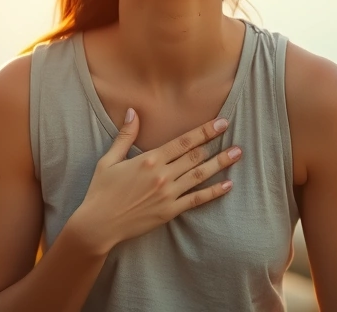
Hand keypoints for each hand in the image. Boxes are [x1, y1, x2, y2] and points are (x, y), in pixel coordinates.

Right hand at [66, 108, 241, 254]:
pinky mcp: (169, 212)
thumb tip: (134, 111)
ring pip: (200, 176)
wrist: (98, 224)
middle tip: (234, 134)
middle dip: (216, 144)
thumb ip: (125, 135)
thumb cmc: (101, 191)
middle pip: (196, 156)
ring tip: (237, 155)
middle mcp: (162, 175)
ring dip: (221, 164)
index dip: (204, 131)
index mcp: (149, 159)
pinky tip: (228, 185)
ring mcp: (168, 195)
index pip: (183, 141)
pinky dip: (214, 192)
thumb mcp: (109, 160)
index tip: (221, 122)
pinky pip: (196, 200)